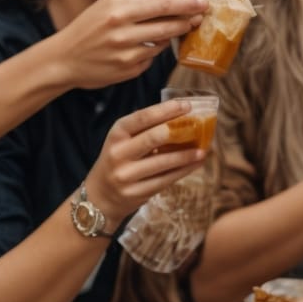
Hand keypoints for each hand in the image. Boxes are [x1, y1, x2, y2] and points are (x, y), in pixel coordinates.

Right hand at [50, 0, 206, 90]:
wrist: (64, 58)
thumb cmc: (91, 23)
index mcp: (118, 9)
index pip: (162, 4)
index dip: (186, 4)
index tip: (203, 2)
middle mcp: (122, 32)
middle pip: (167, 25)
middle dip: (187, 20)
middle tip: (199, 15)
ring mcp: (126, 54)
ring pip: (162, 42)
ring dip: (172, 34)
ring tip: (177, 26)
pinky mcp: (129, 71)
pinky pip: (152, 58)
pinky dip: (155, 50)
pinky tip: (148, 43)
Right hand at [83, 100, 208, 220]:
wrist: (99, 196)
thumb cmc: (118, 161)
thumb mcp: (122, 142)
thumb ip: (145, 130)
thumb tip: (182, 117)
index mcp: (116, 135)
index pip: (142, 118)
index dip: (165, 110)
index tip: (186, 105)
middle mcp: (118, 153)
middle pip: (153, 138)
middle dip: (179, 130)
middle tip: (199, 126)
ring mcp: (127, 175)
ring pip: (163, 162)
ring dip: (186, 155)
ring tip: (203, 150)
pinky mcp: (136, 193)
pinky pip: (166, 180)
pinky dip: (184, 170)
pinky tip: (196, 163)